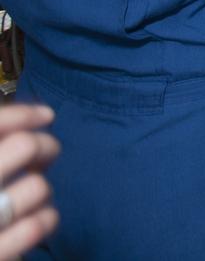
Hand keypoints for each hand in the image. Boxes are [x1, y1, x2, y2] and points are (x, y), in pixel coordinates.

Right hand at [0, 104, 59, 260]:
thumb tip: (32, 119)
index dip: (24, 115)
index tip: (46, 116)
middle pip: (26, 146)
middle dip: (45, 147)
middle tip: (46, 155)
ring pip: (38, 186)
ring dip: (43, 188)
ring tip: (31, 194)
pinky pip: (38, 225)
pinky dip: (46, 218)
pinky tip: (36, 219)